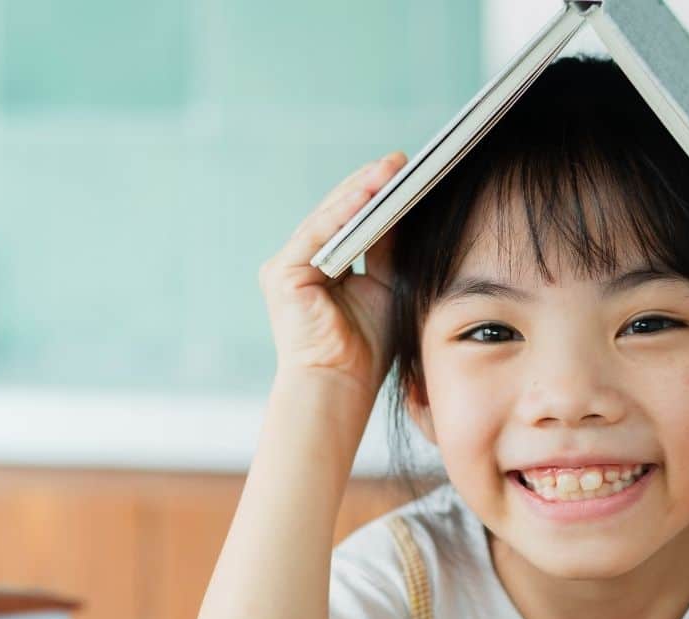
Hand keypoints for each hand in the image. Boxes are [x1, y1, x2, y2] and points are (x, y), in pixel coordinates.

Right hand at [259, 151, 407, 399]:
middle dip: (369, 185)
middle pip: (337, 213)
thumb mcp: (385, 287)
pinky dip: (343, 214)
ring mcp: (287, 265)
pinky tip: (367, 195)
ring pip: (327, 218)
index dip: (376, 196)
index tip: (406, 172)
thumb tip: (404, 208)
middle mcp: (299, 261)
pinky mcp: (282, 273)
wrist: (341, 387)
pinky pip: (318, 234)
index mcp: (321, 266)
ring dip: (359, 191)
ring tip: (389, 170)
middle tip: (400, 161)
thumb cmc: (366, 350)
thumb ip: (388, 250)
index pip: (349, 221)